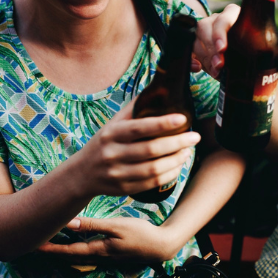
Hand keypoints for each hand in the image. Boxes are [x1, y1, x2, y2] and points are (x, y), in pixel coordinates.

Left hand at [38, 216, 179, 261]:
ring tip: (51, 246)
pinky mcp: (113, 256)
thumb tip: (70, 223)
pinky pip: (88, 255)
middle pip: (70, 257)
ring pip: (79, 257)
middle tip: (36, 246)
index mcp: (98, 249)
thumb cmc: (141, 234)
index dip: (51, 248)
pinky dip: (77, 252)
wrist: (161, 246)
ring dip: (64, 253)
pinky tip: (76, 247)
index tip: (35, 245)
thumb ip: (93, 225)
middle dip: (53, 252)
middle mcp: (99, 257)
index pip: (68, 250)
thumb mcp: (117, 226)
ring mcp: (107, 258)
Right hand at [71, 102, 199, 198]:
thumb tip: (159, 89)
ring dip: (176, 160)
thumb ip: (134, 109)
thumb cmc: (105, 142)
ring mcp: (117, 173)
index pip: (140, 127)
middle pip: (151, 149)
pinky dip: (169, 175)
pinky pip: (152, 183)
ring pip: (154, 169)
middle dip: (177, 142)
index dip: (163, 123)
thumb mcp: (113, 124)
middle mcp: (113, 153)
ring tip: (188, 151)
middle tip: (195, 137)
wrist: (82, 173)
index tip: (183, 118)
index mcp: (111, 133)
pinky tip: (178, 166)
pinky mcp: (124, 188)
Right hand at [191, 3, 277, 77]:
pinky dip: (191, 60)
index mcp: (235, 17)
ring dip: (205, 56)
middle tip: (220, 66)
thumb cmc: (256, 53)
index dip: (221, 31)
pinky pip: (188, 50)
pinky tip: (197, 69)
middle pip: (206, 27)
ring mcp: (205, 34)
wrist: (245, 67)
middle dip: (211, 47)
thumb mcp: (267, 55)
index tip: (223, 48)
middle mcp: (217, 22)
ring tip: (216, 73)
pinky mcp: (197, 47)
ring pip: (196, 40)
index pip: (225, 17)